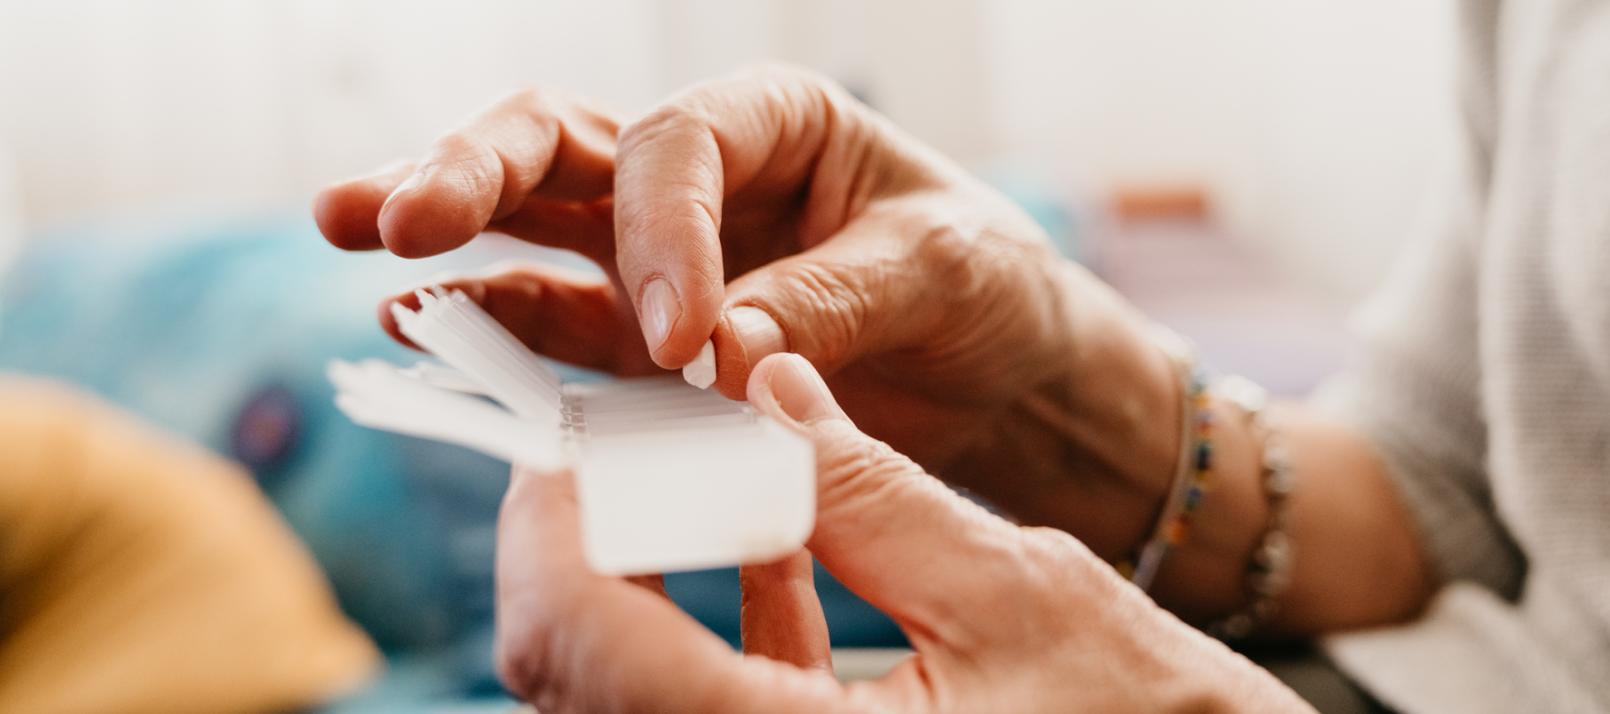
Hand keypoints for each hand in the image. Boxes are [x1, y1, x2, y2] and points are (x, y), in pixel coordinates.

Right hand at [314, 66, 1185, 558]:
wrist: (1003, 374)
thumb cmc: (986, 289)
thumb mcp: (942, 274)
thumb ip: (831, 303)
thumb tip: (717, 355)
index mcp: (776, 120)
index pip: (679, 147)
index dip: (663, 232)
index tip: (684, 339)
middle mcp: (701, 175)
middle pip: (561, 144)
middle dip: (474, 170)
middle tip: (398, 216)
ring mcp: (655, 254)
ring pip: (528, 219)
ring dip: (441, 232)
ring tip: (352, 236)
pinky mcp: (642, 339)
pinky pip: (553, 323)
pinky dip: (492, 328)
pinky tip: (420, 328)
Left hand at [493, 354, 1307, 712]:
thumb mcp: (1017, 594)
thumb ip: (871, 491)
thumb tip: (768, 384)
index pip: (582, 639)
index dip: (554, 518)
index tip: (577, 428)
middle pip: (578, 668)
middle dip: (592, 536)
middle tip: (633, 435)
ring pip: (636, 680)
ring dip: (652, 565)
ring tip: (704, 455)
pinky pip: (717, 699)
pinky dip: (725, 615)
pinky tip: (781, 530)